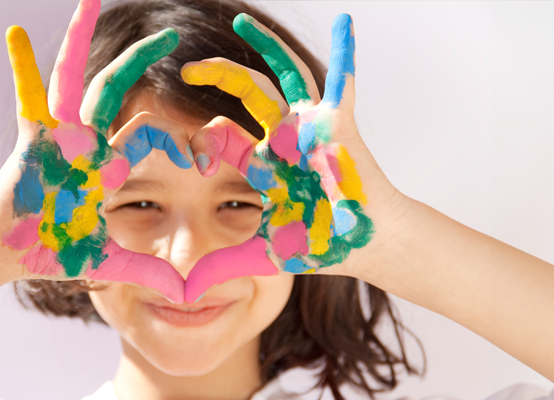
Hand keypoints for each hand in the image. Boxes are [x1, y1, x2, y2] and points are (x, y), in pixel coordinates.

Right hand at [0, 0, 193, 302]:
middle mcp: (87, 142)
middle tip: (171, 31)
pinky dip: (23, 67)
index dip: (179, 143)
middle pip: (117, 88)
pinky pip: (28, 98)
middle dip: (142, 57)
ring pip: (76, 78)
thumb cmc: (53, 251)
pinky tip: (17, 33)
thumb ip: (145, 273)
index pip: (151, 137)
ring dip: (81, 38)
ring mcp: (59, 137)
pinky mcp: (32, 140)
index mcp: (108, 166)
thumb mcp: (107, 262)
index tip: (200, 160)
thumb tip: (184, 295)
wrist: (9, 253)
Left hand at [179, 13, 401, 301]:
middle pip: (245, 94)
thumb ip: (225, 265)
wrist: (368, 245)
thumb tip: (185, 295)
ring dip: (262, 46)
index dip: (202, 142)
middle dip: (216, 76)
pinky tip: (345, 23)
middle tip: (186, 67)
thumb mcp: (265, 253)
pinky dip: (344, 52)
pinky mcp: (337, 123)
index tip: (189, 155)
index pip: (222, 137)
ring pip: (280, 76)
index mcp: (264, 162)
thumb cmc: (324, 244)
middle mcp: (283, 137)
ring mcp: (309, 127)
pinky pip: (340, 80)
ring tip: (239, 22)